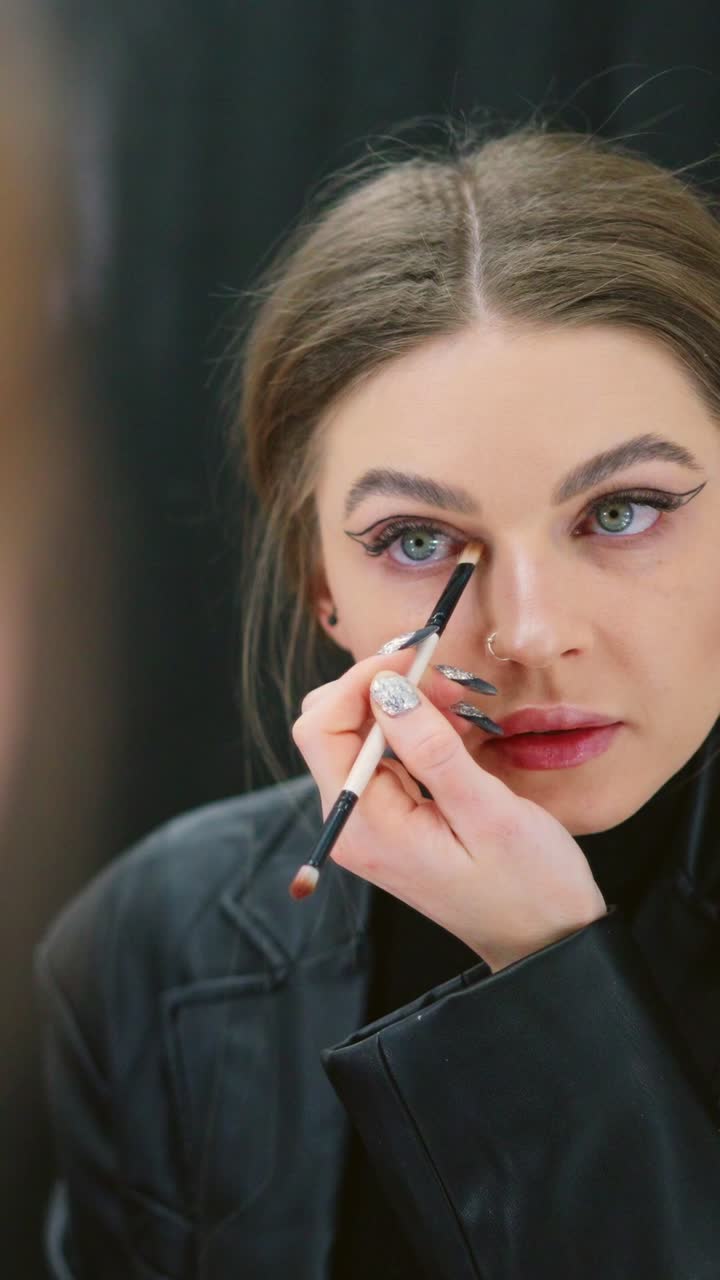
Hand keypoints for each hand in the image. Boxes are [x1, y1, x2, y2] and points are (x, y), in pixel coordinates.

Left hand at [292, 648, 606, 971]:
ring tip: (462, 703)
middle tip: (445, 680)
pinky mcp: (391, 817)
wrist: (546, 942)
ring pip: (357, 732)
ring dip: (403, 703)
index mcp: (364, 826)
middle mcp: (352, 823)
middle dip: (380, 686)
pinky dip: (415, 726)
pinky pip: (384, 753)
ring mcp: (369, 821)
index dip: (360, 679)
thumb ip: (433, 750)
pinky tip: (457, 726)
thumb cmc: (529, 887)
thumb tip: (387, 688)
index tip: (415, 656)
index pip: (321, 728)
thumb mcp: (489, 814)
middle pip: (330, 724)